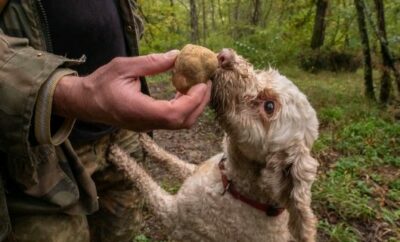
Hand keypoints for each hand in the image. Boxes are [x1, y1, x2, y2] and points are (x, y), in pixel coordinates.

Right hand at [53, 50, 211, 130]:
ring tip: (198, 85)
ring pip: (180, 124)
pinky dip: (185, 107)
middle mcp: (146, 123)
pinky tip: (183, 91)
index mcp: (139, 110)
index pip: (174, 114)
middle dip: (200, 102)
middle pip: (183, 122)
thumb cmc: (101, 84)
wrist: (85, 103)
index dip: (193, 100)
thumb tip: (176, 56)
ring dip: (194, 106)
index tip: (202, 83)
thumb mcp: (124, 67)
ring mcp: (148, 126)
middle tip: (207, 82)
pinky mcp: (149, 124)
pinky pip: (173, 121)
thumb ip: (151, 63)